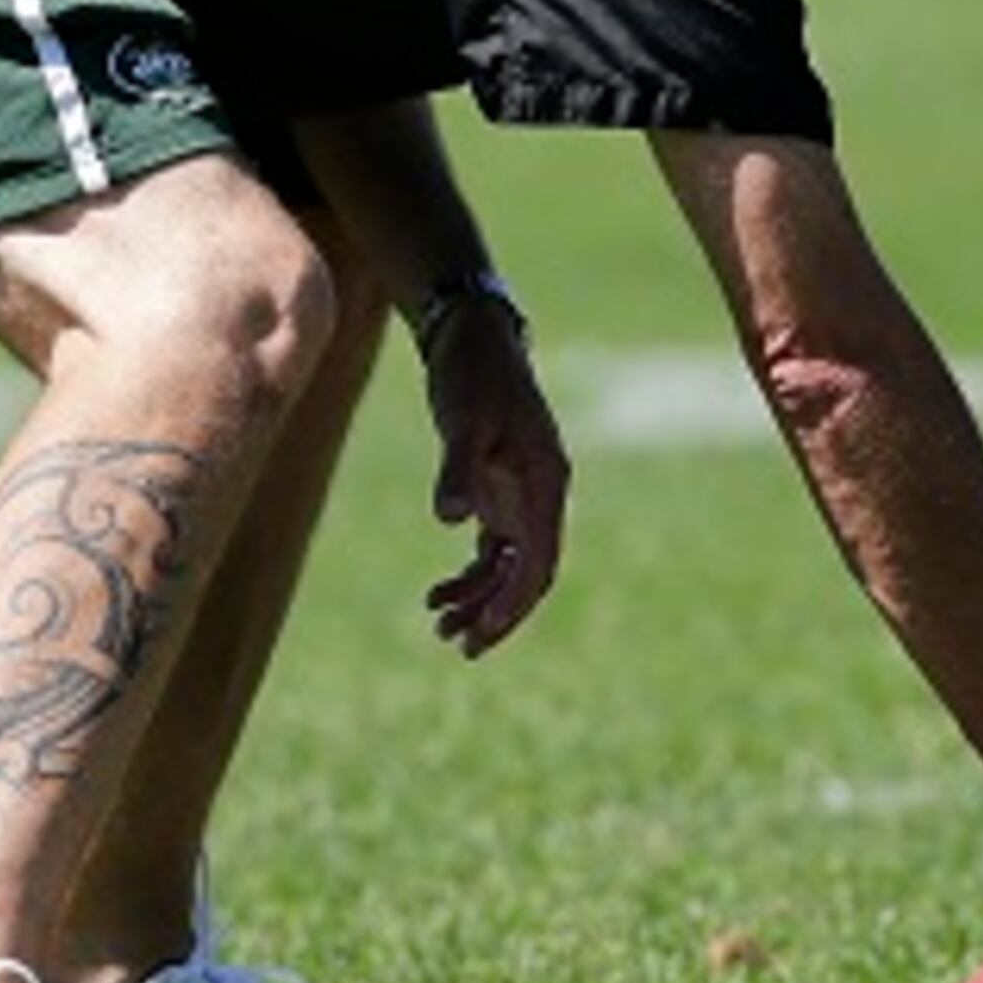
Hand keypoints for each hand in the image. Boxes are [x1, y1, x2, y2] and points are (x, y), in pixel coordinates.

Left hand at [418, 304, 567, 656]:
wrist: (471, 336)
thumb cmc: (472, 376)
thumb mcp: (463, 420)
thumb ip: (458, 469)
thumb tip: (451, 520)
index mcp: (546, 484)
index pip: (538, 562)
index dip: (512, 604)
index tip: (481, 635)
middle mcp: (541, 497)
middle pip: (529, 575)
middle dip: (497, 614)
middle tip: (458, 646)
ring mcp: (522, 496)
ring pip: (509, 568)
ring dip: (480, 600)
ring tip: (439, 628)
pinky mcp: (499, 492)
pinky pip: (492, 551)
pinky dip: (469, 576)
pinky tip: (436, 594)